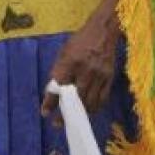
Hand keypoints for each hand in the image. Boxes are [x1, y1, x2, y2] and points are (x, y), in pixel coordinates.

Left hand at [41, 5, 119, 122]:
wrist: (103, 31)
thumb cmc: (79, 40)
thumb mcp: (64, 52)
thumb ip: (59, 71)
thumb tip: (53, 92)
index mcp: (70, 61)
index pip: (59, 86)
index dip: (51, 101)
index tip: (45, 113)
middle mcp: (85, 69)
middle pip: (75, 98)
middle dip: (65, 113)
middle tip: (57, 123)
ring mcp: (99, 74)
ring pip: (90, 102)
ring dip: (80, 113)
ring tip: (73, 118)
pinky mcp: (109, 77)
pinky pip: (102, 98)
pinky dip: (94, 107)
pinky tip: (88, 110)